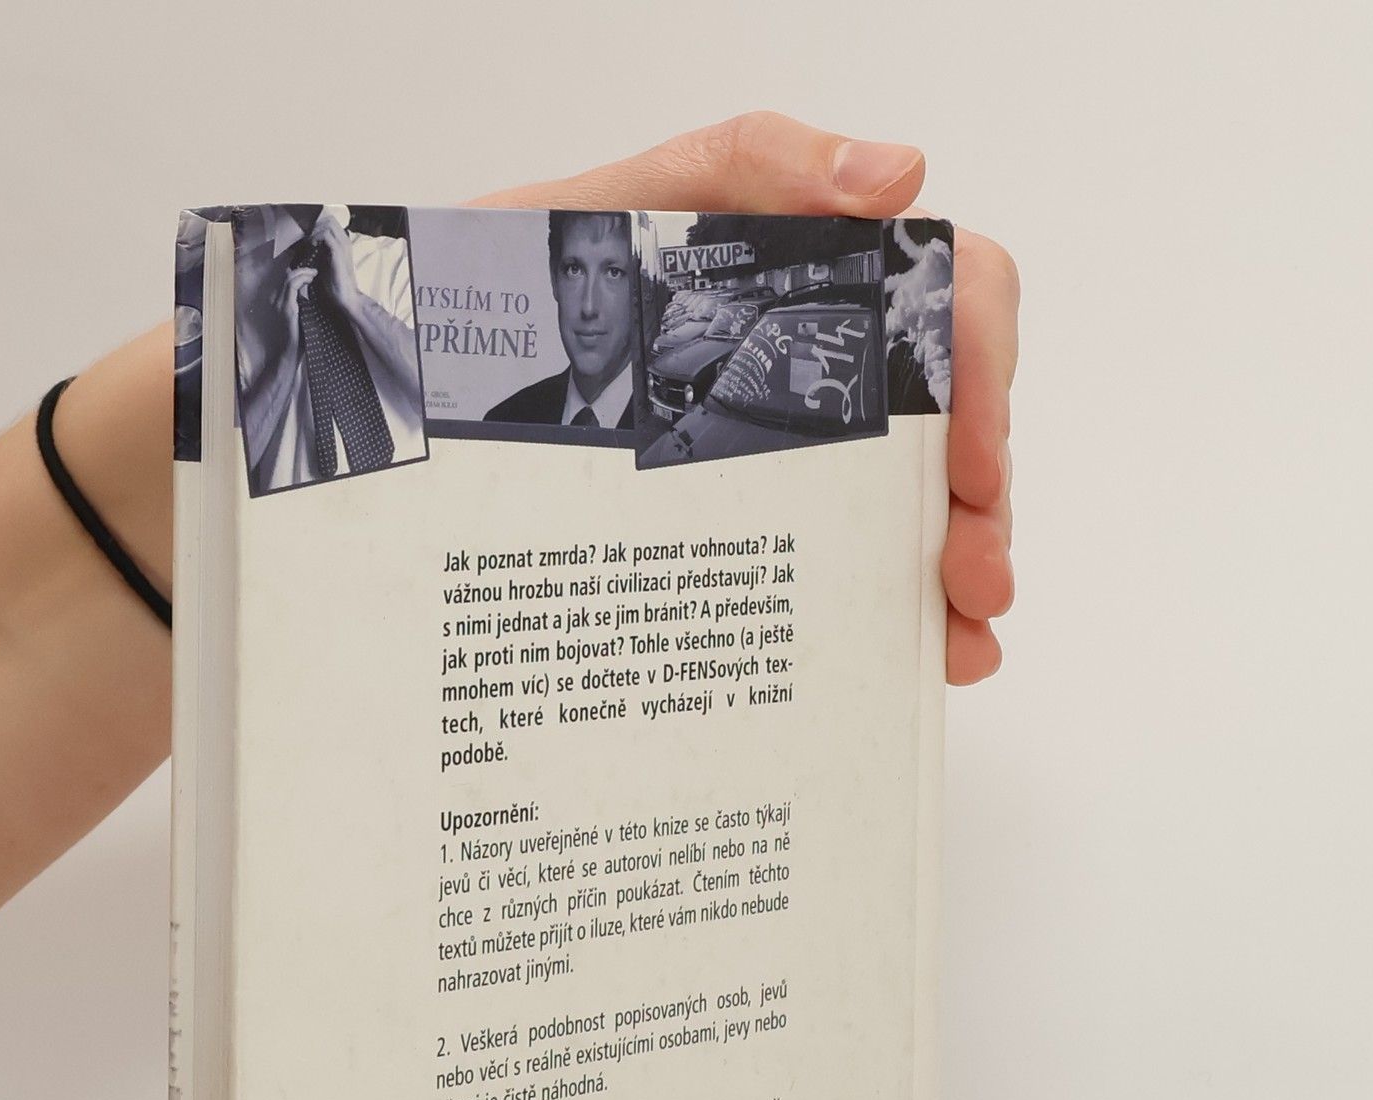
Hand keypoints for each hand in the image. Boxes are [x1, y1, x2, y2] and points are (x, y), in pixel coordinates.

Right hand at [281, 264, 317, 337]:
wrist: (290, 353)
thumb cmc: (299, 339)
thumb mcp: (302, 316)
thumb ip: (302, 302)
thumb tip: (310, 290)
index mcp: (280, 301)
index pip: (287, 280)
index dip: (298, 273)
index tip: (312, 273)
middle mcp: (277, 300)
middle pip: (287, 276)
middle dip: (302, 270)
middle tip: (315, 271)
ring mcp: (280, 303)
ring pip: (289, 278)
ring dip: (303, 272)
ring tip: (314, 273)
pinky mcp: (286, 307)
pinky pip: (292, 285)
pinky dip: (302, 279)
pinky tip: (310, 279)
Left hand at [308, 210, 357, 313]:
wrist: (346, 297)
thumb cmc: (335, 284)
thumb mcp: (325, 263)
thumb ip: (320, 251)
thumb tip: (306, 244)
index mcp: (343, 243)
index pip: (330, 222)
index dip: (317, 224)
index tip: (307, 233)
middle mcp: (345, 241)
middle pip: (329, 219)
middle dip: (315, 224)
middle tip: (307, 235)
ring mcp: (343, 245)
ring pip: (327, 224)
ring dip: (315, 230)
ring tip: (308, 240)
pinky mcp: (338, 252)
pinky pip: (325, 234)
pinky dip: (316, 237)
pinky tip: (311, 245)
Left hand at [473, 113, 1018, 684]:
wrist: (388, 394)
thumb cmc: (489, 303)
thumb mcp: (601, 214)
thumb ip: (741, 167)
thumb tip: (897, 173)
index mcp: (798, 279)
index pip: (942, 296)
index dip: (984, 370)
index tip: (975, 459)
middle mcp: (803, 369)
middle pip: (948, 420)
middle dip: (983, 502)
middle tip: (977, 578)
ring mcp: (776, 458)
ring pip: (911, 506)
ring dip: (956, 570)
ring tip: (959, 640)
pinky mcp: (732, 534)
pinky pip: (833, 576)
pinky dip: (892, 616)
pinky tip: (915, 658)